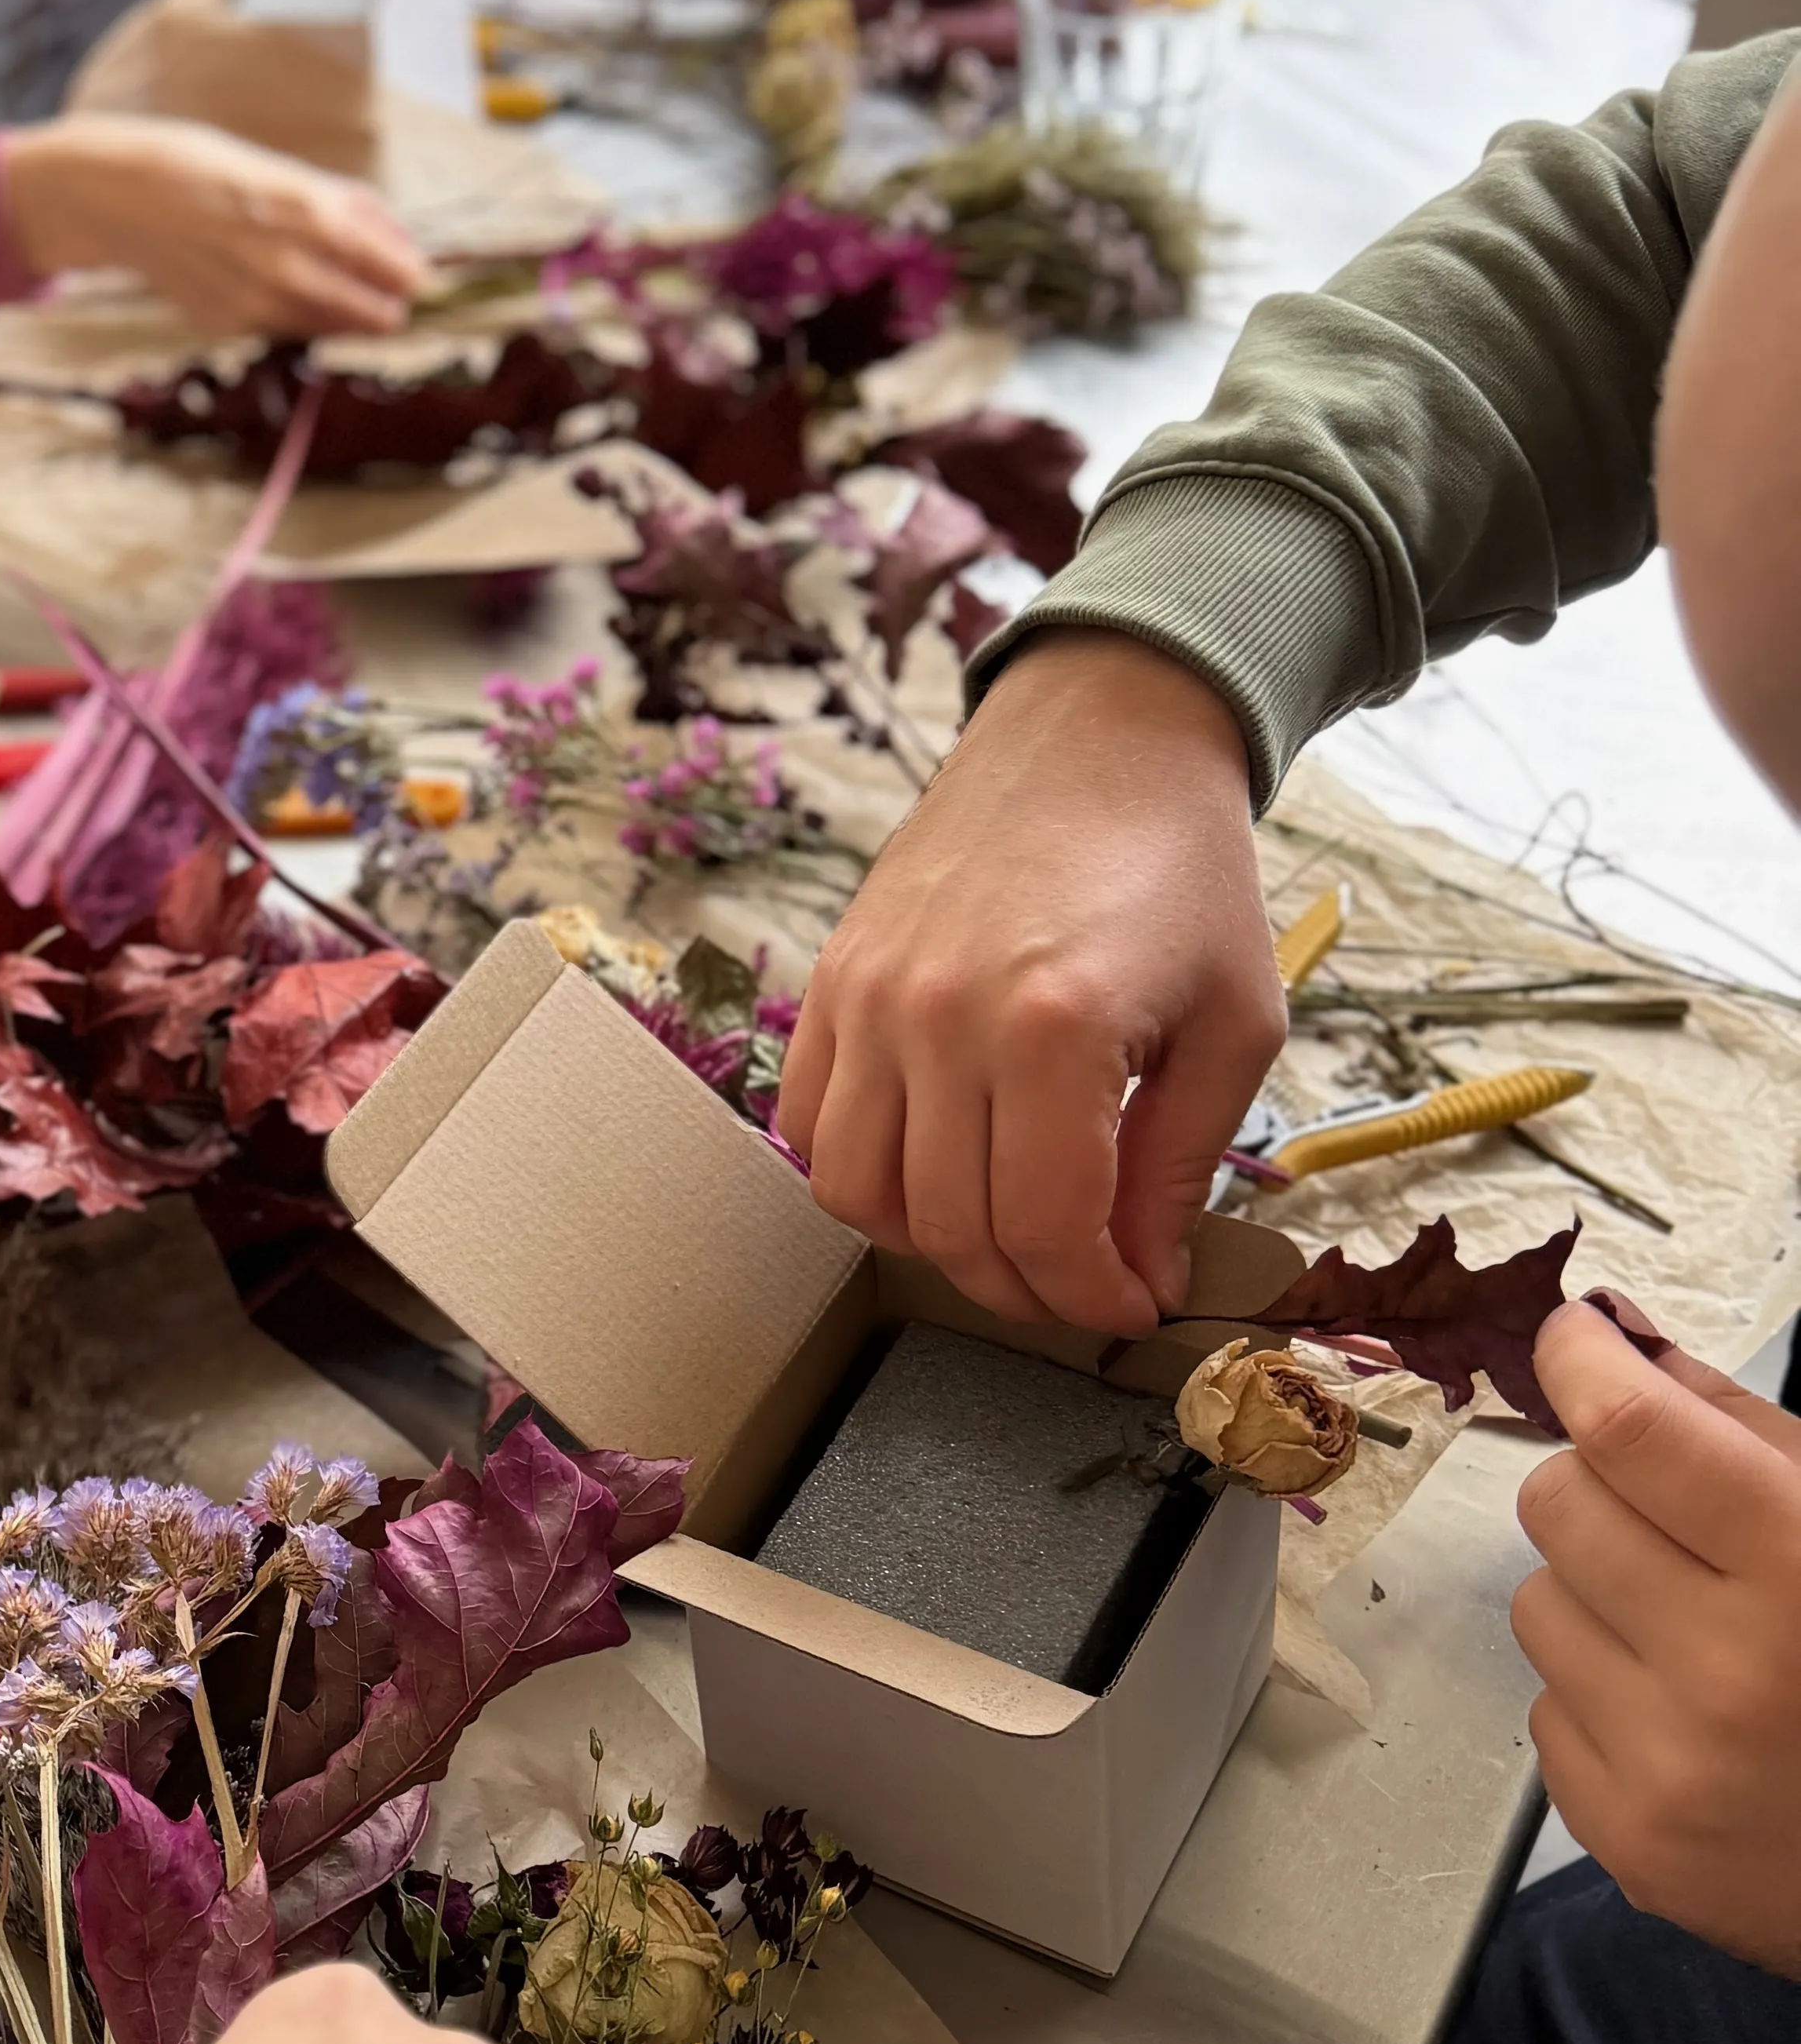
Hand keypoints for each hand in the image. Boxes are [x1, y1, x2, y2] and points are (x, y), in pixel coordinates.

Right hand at [6, 117, 429, 342]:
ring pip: (331, 328)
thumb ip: (351, 207)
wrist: (121, 196)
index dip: (416, 279)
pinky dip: (296, 315)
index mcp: (313, 216)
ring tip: (336, 287)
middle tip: (391, 296)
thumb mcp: (287, 170)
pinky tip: (277, 286)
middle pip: (373, 315)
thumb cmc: (208, 167)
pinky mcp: (229, 325)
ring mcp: (258, 303)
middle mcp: (290, 267)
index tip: (423, 280)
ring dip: (345, 315)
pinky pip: (284, 329)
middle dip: (387, 306)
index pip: (396, 270)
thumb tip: (403, 243)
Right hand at [776, 631, 1283, 1334]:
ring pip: (859, 1196)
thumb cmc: (1181, 871)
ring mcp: (868, 998)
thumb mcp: (1234, 1024)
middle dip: (1025, 1289)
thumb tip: (1140, 1279)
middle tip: (1078, 1282)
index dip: (1090, 1300)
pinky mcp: (830, 981)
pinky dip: (862, 1175)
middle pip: (951, 1229)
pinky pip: (809, 1128)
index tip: (1128, 1306)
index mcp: (1054, 1027)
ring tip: (1003, 1229)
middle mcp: (939, 1016)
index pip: (1044, 1229)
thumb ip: (1181, 1165)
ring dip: (934, 1244)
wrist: (1099, 736)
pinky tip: (934, 1164)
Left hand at [1515, 1305, 1800, 1974]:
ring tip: (1692, 1634)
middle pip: (1559, 1504)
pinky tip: (1688, 1720)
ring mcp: (1670, 1765)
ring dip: (1597, 1600)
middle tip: (1669, 1520)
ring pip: (1538, 1605)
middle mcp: (1729, 1670)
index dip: (1582, 1362)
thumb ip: (1745, 1432)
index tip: (1575, 1342)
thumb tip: (1617, 1342)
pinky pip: (1546, 1713)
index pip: (1629, 1431)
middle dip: (1601, 1490)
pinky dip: (1602, 1701)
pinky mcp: (1628, 1840)